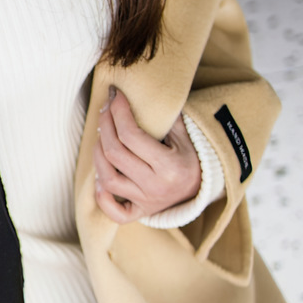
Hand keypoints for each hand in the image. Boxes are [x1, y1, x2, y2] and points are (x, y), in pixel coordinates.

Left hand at [93, 87, 200, 222]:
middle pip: (114, 154)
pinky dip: (103, 197)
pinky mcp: (140, 212)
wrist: (203, 189)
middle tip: (105, 110)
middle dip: (105, 126)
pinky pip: (115, 212)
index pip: (131, 136)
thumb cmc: (192, 157)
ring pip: (109, 180)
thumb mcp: (185, 135)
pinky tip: (100, 179)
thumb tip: (144, 90)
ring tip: (101, 137)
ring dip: (98, 155)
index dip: (118, 112)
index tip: (114, 95)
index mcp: (170, 166)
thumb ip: (166, 116)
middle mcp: (156, 187)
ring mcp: (146, 202)